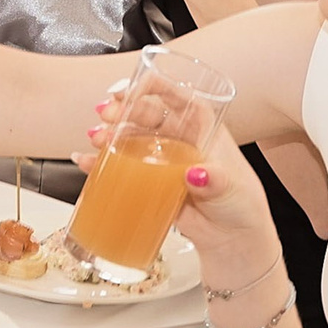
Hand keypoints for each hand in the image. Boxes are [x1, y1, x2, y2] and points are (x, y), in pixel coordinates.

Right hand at [77, 96, 278, 277]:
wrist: (232, 241)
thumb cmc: (241, 206)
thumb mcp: (232, 188)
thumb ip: (216, 180)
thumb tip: (197, 174)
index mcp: (203, 129)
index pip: (178, 97)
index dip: (154, 87)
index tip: (132, 88)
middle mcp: (180, 140)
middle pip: (147, 114)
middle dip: (124, 109)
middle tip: (107, 114)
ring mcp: (162, 161)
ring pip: (130, 137)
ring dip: (109, 133)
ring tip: (97, 138)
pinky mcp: (149, 183)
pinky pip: (121, 167)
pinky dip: (101, 163)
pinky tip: (86, 162)